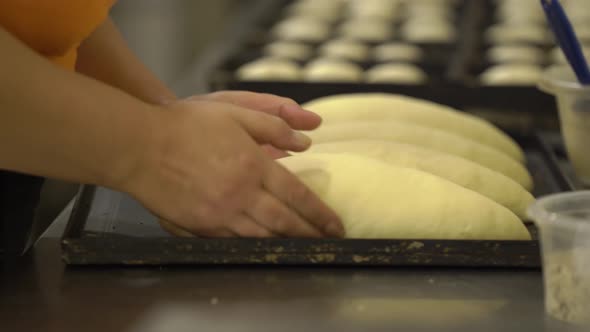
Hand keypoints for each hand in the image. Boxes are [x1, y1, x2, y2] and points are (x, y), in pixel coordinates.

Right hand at [125, 99, 343, 237]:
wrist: (139, 147)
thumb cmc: (186, 125)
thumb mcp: (234, 112)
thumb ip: (273, 125)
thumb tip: (306, 140)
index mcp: (252, 164)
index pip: (298, 195)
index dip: (320, 213)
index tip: (335, 224)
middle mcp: (240, 193)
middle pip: (285, 222)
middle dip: (311, 234)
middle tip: (328, 243)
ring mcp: (220, 214)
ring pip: (263, 237)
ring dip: (287, 244)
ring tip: (303, 248)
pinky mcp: (200, 226)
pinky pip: (235, 242)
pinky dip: (255, 246)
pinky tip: (265, 246)